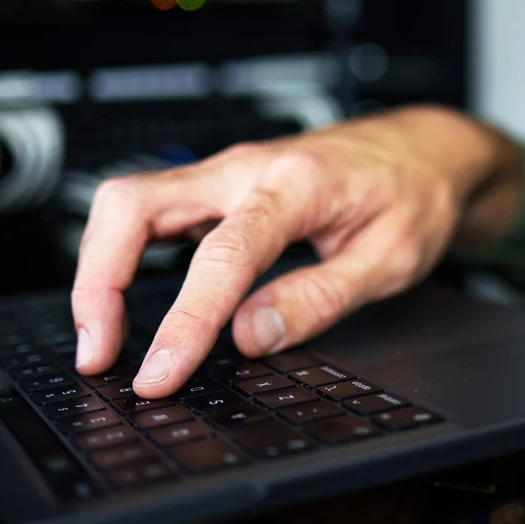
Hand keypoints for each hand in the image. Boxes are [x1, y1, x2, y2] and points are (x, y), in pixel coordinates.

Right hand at [72, 105, 522, 397]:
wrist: (425, 149)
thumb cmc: (415, 195)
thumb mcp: (391, 259)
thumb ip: (321, 299)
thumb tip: (251, 336)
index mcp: (298, 184)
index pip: (223, 254)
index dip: (185, 320)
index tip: (160, 373)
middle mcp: (249, 168)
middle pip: (135, 204)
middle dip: (99, 281)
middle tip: (99, 355)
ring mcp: (229, 172)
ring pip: (130, 203)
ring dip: (101, 269)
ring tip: (102, 341)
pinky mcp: (222, 186)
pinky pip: (151, 211)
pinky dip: (122, 256)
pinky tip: (125, 300)